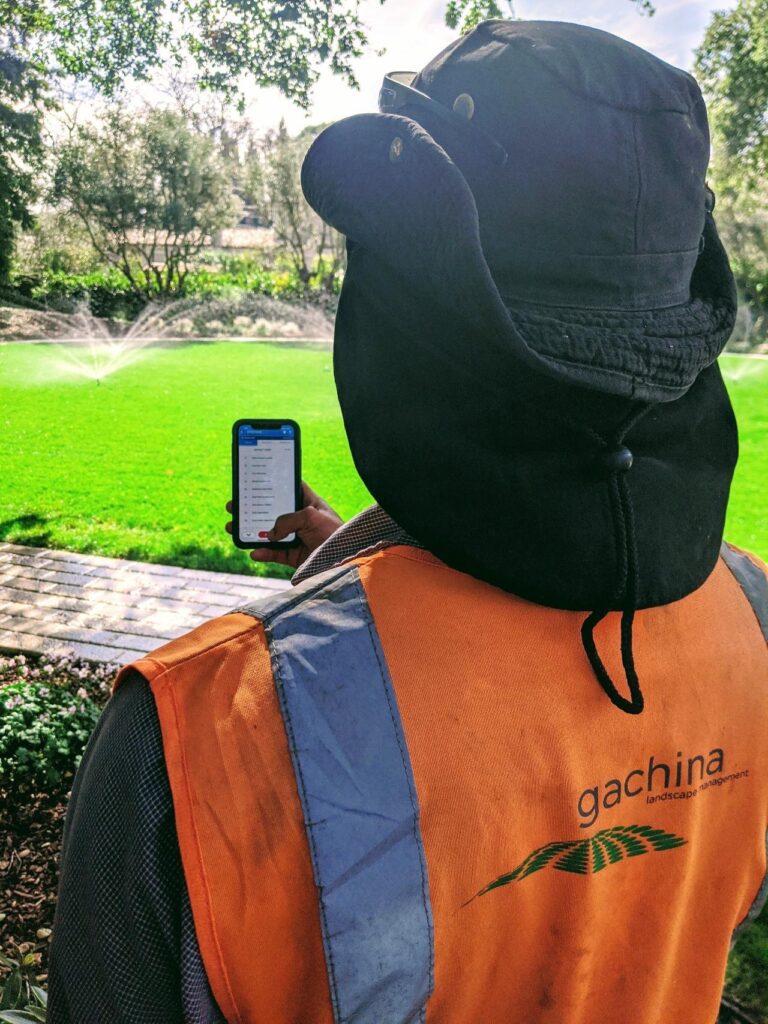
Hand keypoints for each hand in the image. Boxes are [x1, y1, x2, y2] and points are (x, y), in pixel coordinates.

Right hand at [225, 481, 343, 569]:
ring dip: (251, 532)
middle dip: (253, 510)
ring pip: (269, 534)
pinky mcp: (295, 557)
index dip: (275, 484)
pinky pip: (274, 554)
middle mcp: (303, 520)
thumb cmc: (334, 533)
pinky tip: (253, 551)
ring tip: (233, 528)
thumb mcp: (311, 516)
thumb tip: (270, 533)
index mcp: (310, 504)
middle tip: (234, 506)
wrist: (344, 564)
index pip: (291, 489)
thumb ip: (287, 519)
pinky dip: (262, 553)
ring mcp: (297, 539)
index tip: (256, 480)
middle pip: (273, 512)